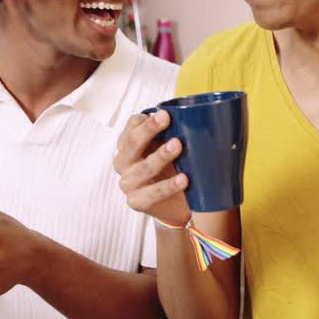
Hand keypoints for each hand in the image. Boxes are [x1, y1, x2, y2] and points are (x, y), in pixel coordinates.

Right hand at [113, 110, 190, 224]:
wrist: (174, 204)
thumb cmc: (171, 170)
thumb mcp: (170, 149)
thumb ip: (174, 134)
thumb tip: (195, 117)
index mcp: (129, 144)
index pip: (131, 126)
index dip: (146, 120)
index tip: (165, 113)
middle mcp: (124, 162)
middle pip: (131, 143)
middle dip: (149, 130)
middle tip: (166, 119)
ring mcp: (128, 183)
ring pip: (142, 168)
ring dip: (160, 156)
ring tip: (177, 146)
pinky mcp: (136, 201)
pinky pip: (151, 193)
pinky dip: (168, 186)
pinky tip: (183, 179)